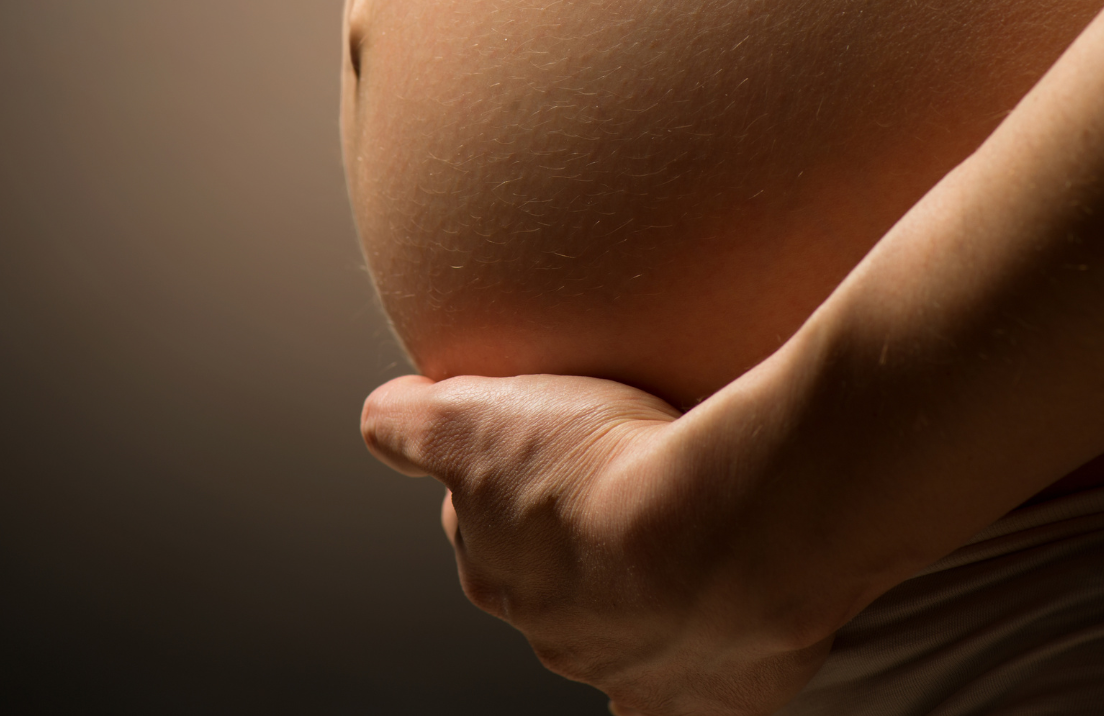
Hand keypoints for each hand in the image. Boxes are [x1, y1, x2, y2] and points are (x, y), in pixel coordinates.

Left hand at [361, 371, 844, 715]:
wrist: (722, 534)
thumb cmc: (601, 472)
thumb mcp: (472, 415)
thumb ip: (413, 422)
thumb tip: (381, 420)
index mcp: (500, 575)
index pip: (481, 527)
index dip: (504, 477)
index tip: (537, 443)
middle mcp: (560, 636)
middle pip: (554, 582)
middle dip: (573, 541)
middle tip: (617, 481)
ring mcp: (640, 670)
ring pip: (628, 634)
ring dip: (643, 592)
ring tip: (682, 535)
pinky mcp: (720, 692)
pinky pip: (705, 688)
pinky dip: (707, 661)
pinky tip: (720, 629)